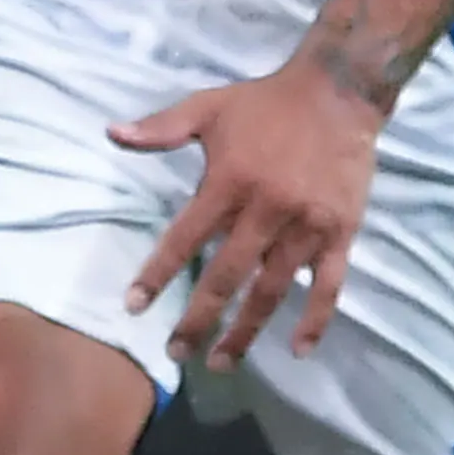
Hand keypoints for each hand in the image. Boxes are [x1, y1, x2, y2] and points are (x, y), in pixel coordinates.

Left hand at [114, 55, 387, 365]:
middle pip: (226, 277)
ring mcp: (307, 227)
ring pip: (273, 291)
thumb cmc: (265, 103)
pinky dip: (316, 320)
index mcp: (229, 183)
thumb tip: (112, 133)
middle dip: (198, 319)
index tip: (134, 306)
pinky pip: (330, 286)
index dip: (157, 274)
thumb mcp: (208, 107)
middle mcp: (267, 211)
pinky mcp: (341, 234)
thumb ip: (161, 127)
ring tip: (220, 362)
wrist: (340, 92)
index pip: (184, 239)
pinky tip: (297, 349)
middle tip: (174, 352)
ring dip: (246, 331)